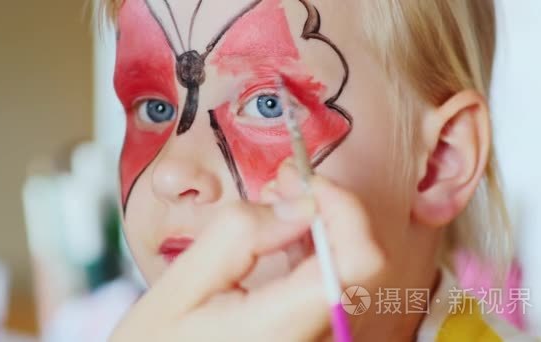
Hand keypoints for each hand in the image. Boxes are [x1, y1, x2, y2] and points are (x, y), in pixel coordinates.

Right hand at [111, 161, 384, 340]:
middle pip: (360, 264)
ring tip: (277, 204)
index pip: (359, 262)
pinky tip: (283, 238)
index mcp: (282, 330)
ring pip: (350, 274)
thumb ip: (238, 237)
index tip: (306, 182)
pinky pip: (333, 289)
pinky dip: (315, 252)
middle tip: (284, 183)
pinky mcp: (312, 339)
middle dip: (329, 210)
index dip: (344, 208)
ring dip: (322, 227)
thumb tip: (300, 203)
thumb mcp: (180, 287)